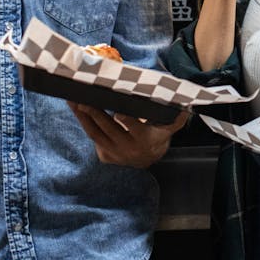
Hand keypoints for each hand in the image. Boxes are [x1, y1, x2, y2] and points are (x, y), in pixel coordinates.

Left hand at [69, 102, 187, 167]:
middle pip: (109, 130)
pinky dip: (83, 123)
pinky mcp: (104, 156)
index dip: (127, 121)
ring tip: (73, 102)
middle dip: (96, 115)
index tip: (118, 112)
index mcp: (145, 140)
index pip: (135, 129)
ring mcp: (114, 154)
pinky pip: (91, 137)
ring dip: (83, 118)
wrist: (148, 159)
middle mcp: (128, 149)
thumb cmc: (156, 136)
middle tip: (84, 100)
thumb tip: (185, 108)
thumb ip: (176, 119)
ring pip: (95, 134)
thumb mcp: (168, 129)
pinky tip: (75, 109)